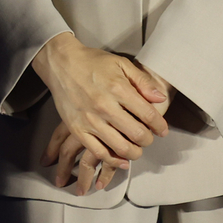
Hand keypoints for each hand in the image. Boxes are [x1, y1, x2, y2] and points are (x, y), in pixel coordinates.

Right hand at [32, 33, 168, 184]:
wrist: (61, 63)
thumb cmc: (92, 62)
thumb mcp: (121, 63)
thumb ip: (142, 81)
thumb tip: (160, 99)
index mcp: (118, 88)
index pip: (148, 115)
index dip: (160, 126)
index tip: (162, 130)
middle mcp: (104, 106)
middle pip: (137, 134)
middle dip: (148, 140)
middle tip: (148, 137)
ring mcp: (90, 119)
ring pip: (121, 147)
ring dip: (135, 152)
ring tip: (136, 147)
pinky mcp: (77, 129)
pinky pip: (98, 152)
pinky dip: (113, 160)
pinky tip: (122, 160)